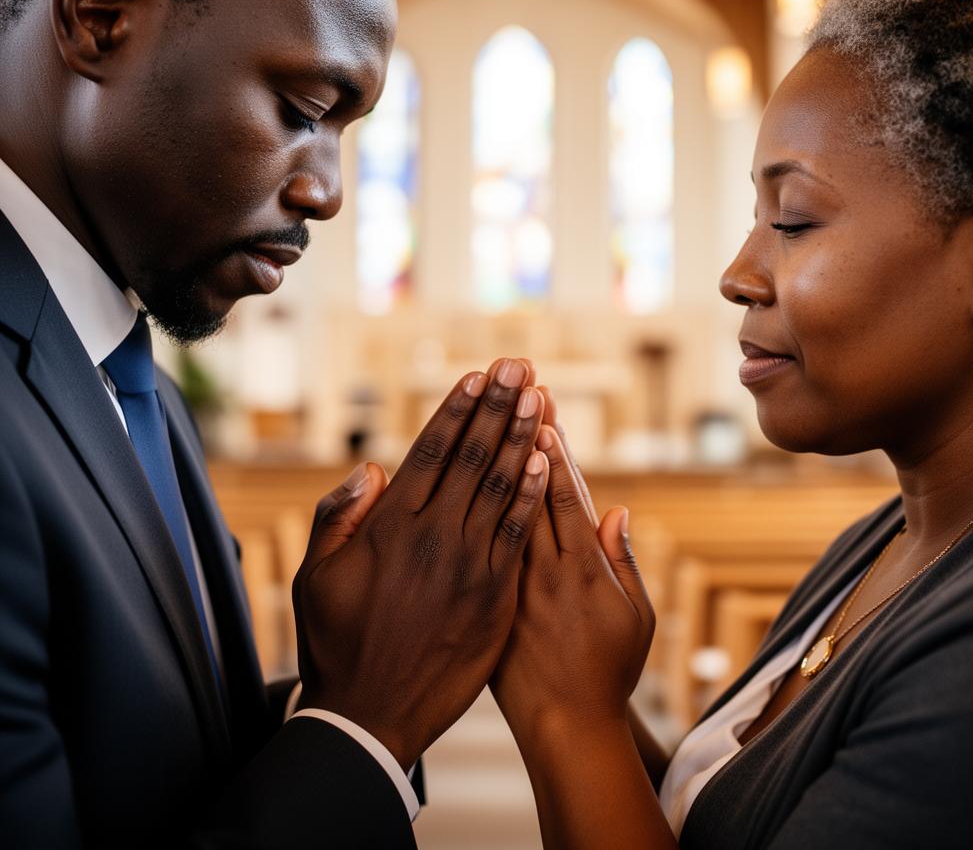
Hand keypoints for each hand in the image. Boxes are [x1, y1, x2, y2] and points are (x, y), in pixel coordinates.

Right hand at [293, 360, 548, 770]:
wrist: (370, 716)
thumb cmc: (335, 642)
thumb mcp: (315, 577)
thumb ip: (340, 517)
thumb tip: (371, 469)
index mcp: (390, 528)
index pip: (431, 451)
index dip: (457, 410)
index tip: (478, 376)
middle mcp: (433, 537)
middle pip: (472, 457)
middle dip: (499, 407)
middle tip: (521, 366)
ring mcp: (468, 566)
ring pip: (501, 487)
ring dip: (523, 438)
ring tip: (540, 399)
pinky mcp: (494, 595)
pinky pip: (518, 534)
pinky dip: (532, 495)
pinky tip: (546, 462)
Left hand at [490, 419, 654, 749]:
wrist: (565, 728)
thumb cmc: (608, 673)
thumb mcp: (635, 618)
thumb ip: (622, 561)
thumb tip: (616, 511)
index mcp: (582, 568)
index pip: (563, 493)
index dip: (553, 450)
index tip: (543, 409)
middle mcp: (542, 568)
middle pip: (526, 488)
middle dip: (519, 435)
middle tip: (512, 392)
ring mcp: (510, 584)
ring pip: (496, 509)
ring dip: (494, 460)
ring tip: (486, 417)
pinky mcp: (488, 601)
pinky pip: (476, 547)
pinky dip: (472, 511)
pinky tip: (462, 481)